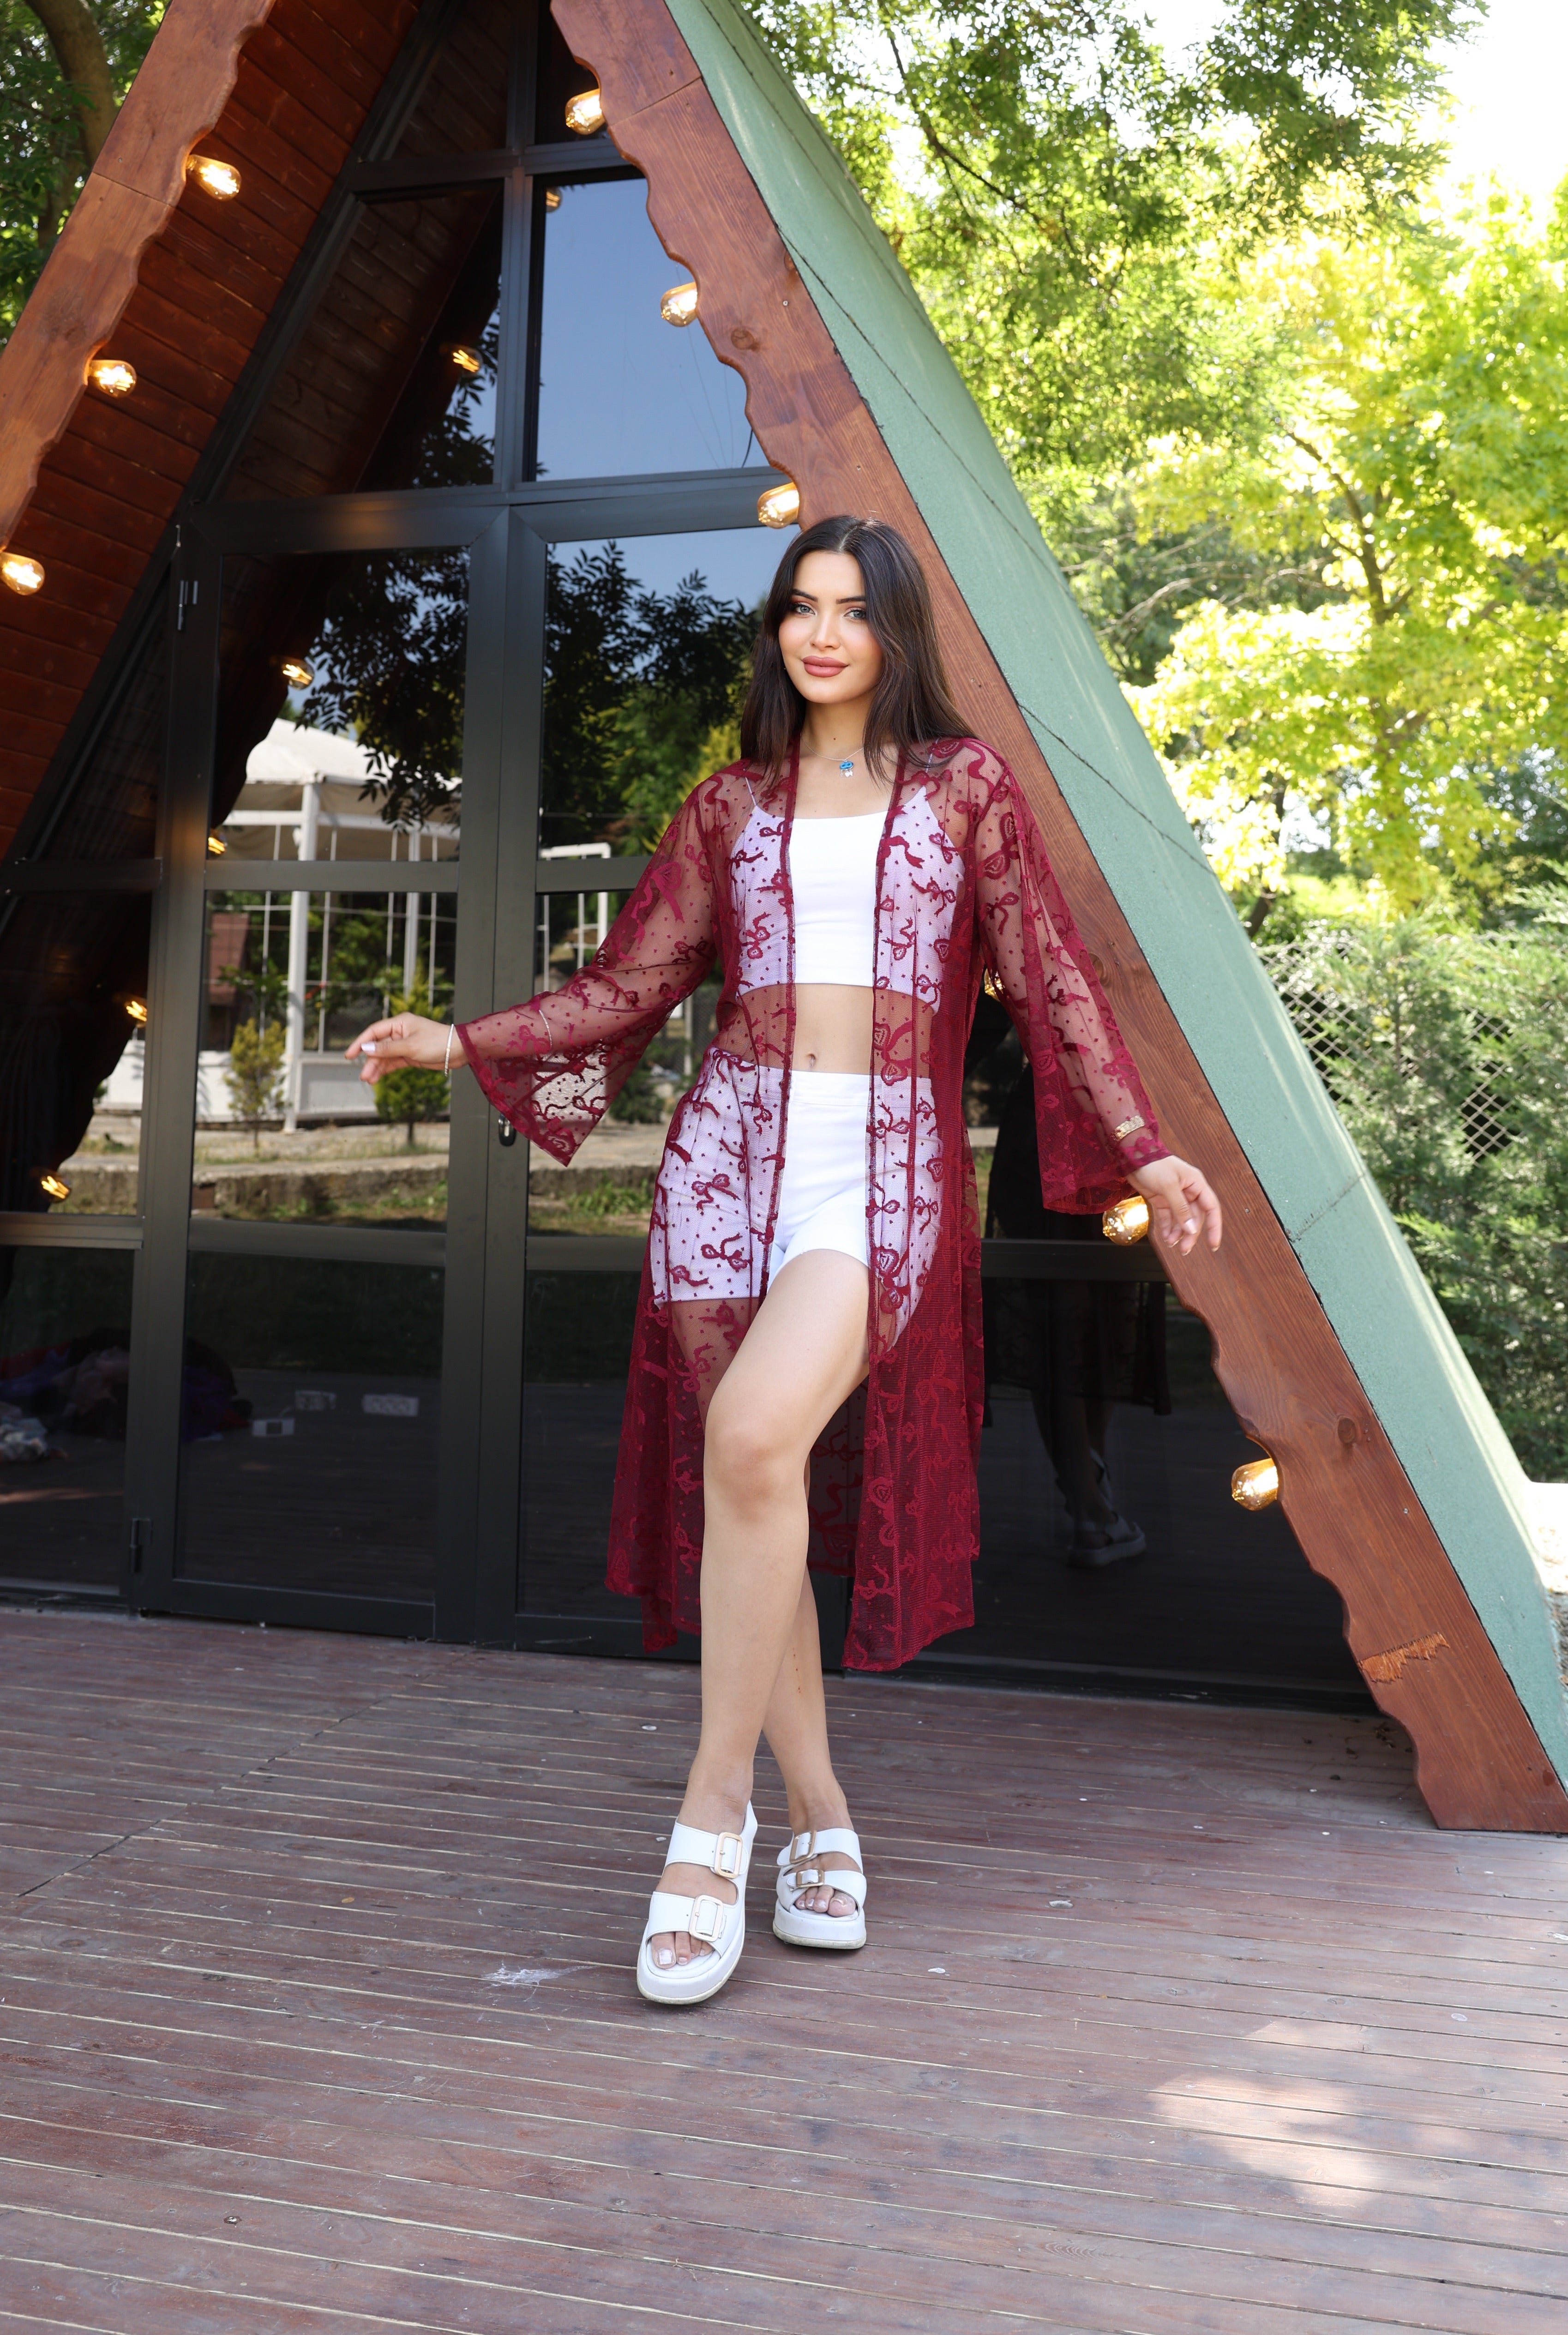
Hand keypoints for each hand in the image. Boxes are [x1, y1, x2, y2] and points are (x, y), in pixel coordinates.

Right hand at [345, 1013, 464, 1083]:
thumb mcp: (410, 1046)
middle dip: (370, 1061)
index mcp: (399, 1023)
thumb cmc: (437, 1042)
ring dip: (376, 1067)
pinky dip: (385, 1069)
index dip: (360, 1043)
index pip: (374, 1032)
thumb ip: (387, 1048)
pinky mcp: (410, 1055)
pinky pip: (393, 1062)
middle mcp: (400, 1032)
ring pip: (385, 1056)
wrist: (458, 1050)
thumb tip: (367, 1048)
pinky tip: (377, 1077)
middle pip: (378, 1046)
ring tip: (369, 1080)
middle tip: (363, 1075)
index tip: (349, 1055)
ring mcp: (405, 1044)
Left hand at [1129, 1154, 1221, 1255]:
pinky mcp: (1161, 1199)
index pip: (1211, 1208)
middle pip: (1195, 1218)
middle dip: (1190, 1234)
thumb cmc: (1153, 1163)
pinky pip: (1167, 1217)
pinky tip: (1165, 1236)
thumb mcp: (1169, 1186)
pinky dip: (1167, 1227)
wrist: (1131, 1156)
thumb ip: (1181, 1208)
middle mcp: (1188, 1191)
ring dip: (1177, 1233)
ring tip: (1171, 1243)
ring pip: (1181, 1220)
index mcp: (1196, 1184)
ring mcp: (1174, 1196)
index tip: (1213, 1244)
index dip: (1214, 1227)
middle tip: (1185, 1249)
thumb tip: (1191, 1229)